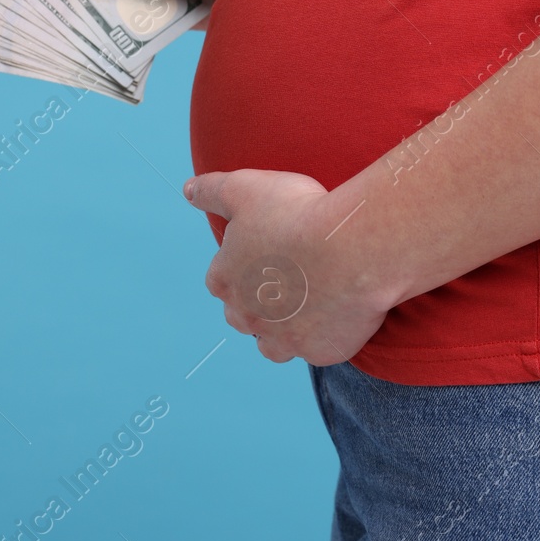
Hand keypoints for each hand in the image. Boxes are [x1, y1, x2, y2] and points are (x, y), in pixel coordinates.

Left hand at [184, 169, 396, 364]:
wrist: (351, 248)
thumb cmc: (298, 215)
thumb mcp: (247, 189)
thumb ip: (212, 190)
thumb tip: (188, 191)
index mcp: (224, 280)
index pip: (222, 279)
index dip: (243, 266)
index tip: (267, 251)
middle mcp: (248, 316)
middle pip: (243, 317)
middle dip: (258, 304)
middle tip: (288, 279)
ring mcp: (284, 338)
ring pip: (273, 345)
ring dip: (284, 330)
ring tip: (308, 307)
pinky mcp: (320, 351)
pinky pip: (317, 350)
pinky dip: (323, 337)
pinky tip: (339, 315)